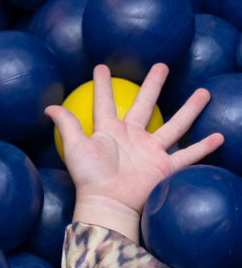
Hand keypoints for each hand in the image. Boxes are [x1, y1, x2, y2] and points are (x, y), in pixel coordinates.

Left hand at [44, 63, 222, 241]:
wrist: (107, 202)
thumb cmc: (89, 176)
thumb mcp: (75, 146)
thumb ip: (66, 124)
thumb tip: (48, 106)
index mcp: (109, 130)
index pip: (105, 101)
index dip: (103, 85)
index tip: (101, 66)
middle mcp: (132, 136)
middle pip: (145, 104)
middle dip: (153, 85)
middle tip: (161, 66)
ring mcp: (150, 151)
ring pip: (175, 125)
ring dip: (189, 109)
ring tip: (203, 92)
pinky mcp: (164, 166)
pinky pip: (188, 154)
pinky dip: (203, 147)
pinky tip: (218, 136)